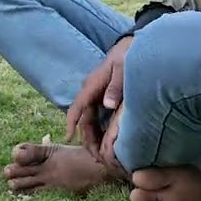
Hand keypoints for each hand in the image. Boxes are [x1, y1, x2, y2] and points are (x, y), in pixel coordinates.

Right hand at [65, 35, 131, 159]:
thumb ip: (116, 87)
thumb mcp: (123, 69)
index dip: (72, 123)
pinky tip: (107, 140)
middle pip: (84, 117)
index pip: (77, 107)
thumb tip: (107, 106)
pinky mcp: (104, 96)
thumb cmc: (127, 55)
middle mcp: (91, 91)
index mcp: (92, 85)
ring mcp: (97, 94)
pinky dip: (100, 128)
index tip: (69, 137)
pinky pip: (98, 115)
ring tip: (100, 152)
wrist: (131, 45)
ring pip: (90, 118)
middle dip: (86, 137)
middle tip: (95, 155)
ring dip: (93, 135)